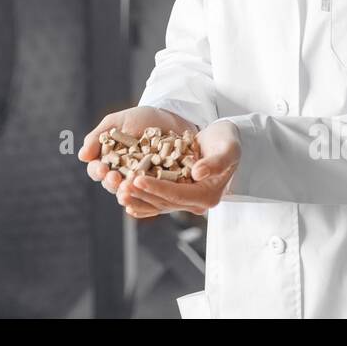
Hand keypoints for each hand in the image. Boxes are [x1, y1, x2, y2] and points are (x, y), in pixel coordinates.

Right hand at [78, 106, 196, 215]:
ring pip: (131, 193)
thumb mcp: (116, 122)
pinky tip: (151, 192)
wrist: (171, 117)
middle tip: (115, 178)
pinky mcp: (160, 186)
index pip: (96, 171)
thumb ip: (97, 138)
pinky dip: (151, 194)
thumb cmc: (140, 118)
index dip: (97, 171)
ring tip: (130, 186)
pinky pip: (154, 194)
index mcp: (108, 162)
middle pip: (112, 185)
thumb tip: (82, 156)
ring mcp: (141, 182)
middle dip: (112, 183)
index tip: (102, 168)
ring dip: (129, 192)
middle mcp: (122, 175)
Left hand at [126, 120, 240, 218]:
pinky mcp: (178, 192)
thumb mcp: (228, 149)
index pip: (177, 194)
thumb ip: (215, 163)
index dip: (156, 188)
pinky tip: (126, 200)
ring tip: (118, 191)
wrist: (225, 141)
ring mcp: (186, 199)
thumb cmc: (228, 142)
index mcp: (208, 195)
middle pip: (164, 202)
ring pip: (158, 204)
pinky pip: (157, 200)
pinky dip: (142, 201)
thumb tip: (198, 174)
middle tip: (120, 187)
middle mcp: (196, 202)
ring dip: (137, 199)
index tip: (137, 179)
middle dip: (141, 195)